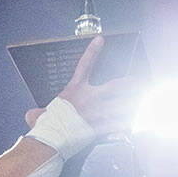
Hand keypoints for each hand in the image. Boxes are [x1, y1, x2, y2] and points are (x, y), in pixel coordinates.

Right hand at [24, 36, 138, 134]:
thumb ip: (38, 112)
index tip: (100, 40)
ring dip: (136, 103)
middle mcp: (90, 98)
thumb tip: (30, 115)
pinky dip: (130, 123)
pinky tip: (138, 122)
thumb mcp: (38, 114)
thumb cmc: (45, 125)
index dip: (93, 50)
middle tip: (141, 81)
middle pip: (117, 86)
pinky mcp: (103, 127)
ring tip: (146, 101)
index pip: (84, 64)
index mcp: (75, 89)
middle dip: (131, 83)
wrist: (52, 137)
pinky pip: (121, 124)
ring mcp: (99, 112)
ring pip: (124, 105)